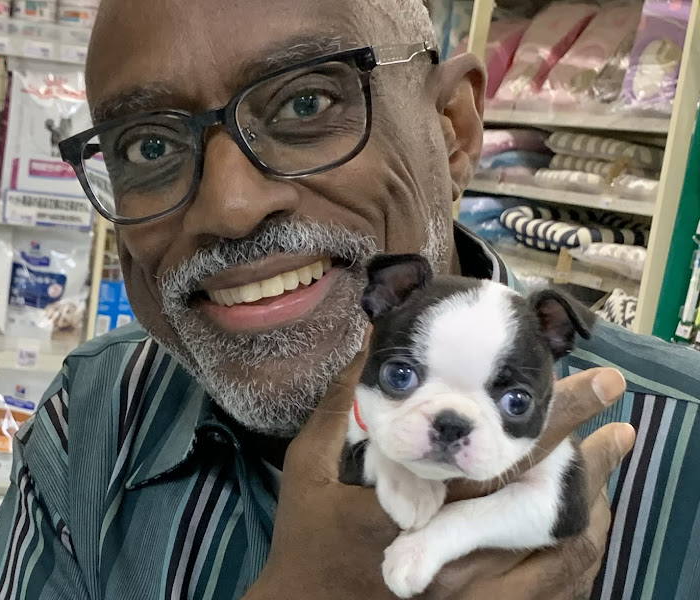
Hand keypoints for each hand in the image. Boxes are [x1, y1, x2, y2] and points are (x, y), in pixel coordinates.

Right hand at [245, 356, 632, 599]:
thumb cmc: (307, 545)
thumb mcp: (309, 468)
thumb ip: (338, 413)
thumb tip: (370, 354)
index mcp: (413, 511)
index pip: (498, 457)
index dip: (554, 419)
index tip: (597, 385)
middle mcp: (454, 561)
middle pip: (545, 508)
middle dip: (591, 464)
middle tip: (623, 432)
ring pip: (559, 556)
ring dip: (590, 507)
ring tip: (608, 466)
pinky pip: (551, 594)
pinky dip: (576, 557)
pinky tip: (584, 528)